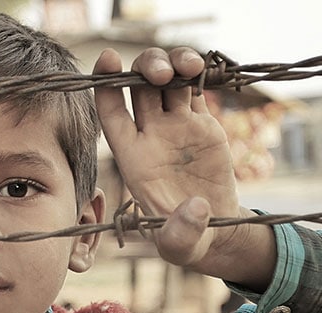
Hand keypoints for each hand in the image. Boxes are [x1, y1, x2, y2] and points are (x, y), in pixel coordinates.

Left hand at [93, 48, 273, 288]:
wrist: (216, 229)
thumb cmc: (186, 240)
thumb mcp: (181, 246)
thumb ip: (181, 232)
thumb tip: (195, 208)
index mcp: (134, 157)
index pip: (111, 114)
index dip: (105, 85)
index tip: (108, 59)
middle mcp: (151, 135)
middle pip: (139, 87)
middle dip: (146, 70)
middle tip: (162, 74)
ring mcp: (176, 126)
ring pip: (167, 80)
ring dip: (174, 63)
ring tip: (190, 66)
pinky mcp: (202, 123)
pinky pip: (194, 88)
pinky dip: (197, 73)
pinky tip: (203, 69)